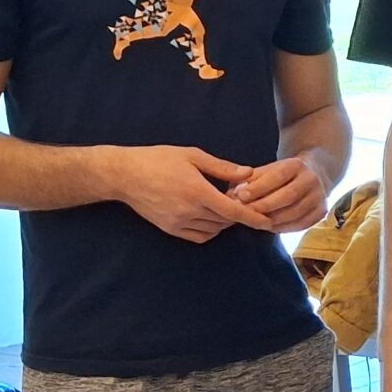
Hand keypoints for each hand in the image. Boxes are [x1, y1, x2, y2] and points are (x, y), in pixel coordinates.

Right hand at [107, 144, 275, 243]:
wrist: (124, 175)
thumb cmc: (158, 160)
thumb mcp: (192, 156)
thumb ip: (222, 168)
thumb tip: (248, 173)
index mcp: (197, 191)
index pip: (233, 211)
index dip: (253, 218)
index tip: (268, 223)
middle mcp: (189, 211)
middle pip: (226, 220)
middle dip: (238, 213)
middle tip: (242, 201)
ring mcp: (179, 223)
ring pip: (214, 229)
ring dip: (224, 221)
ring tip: (225, 205)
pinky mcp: (170, 229)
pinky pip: (199, 236)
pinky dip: (210, 229)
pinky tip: (211, 216)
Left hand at [227, 156, 330, 231]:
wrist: (311, 176)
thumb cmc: (279, 176)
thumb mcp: (265, 171)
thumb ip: (248, 181)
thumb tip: (234, 196)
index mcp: (296, 165)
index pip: (277, 176)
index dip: (259, 187)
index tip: (241, 196)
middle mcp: (311, 180)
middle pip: (288, 196)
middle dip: (264, 206)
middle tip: (245, 214)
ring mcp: (319, 197)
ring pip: (295, 213)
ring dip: (272, 220)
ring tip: (255, 222)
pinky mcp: (321, 212)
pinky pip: (301, 224)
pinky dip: (283, 228)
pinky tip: (269, 227)